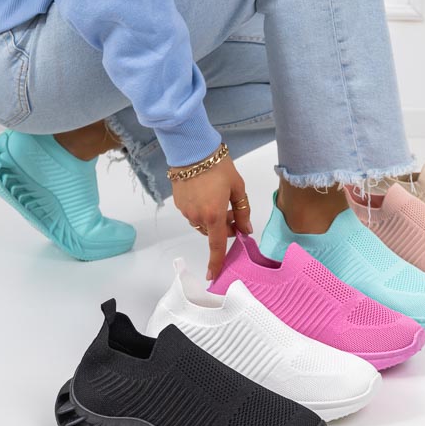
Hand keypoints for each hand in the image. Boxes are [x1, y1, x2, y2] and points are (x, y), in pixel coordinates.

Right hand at [170, 155, 251, 280]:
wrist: (192, 150)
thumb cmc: (218, 166)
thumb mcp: (237, 188)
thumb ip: (243, 212)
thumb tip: (246, 230)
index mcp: (215, 215)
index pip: (217, 246)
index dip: (216, 262)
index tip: (213, 276)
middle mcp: (198, 217)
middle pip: (212, 232)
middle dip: (223, 227)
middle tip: (232, 211)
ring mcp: (186, 211)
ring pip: (202, 223)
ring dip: (212, 218)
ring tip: (218, 198)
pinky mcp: (178, 203)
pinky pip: (193, 214)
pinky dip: (201, 210)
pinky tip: (205, 193)